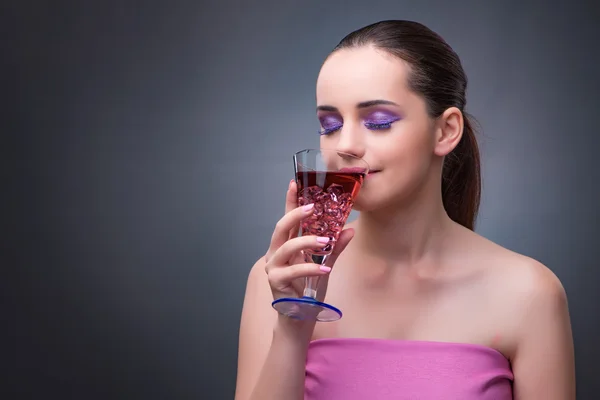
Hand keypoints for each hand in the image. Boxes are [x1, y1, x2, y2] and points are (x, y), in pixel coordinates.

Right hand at [264, 180, 353, 302]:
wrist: (300, 318)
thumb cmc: (308, 290)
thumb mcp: (325, 264)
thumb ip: (335, 247)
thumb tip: (350, 229)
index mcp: (287, 245)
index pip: (288, 219)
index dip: (290, 201)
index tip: (294, 183)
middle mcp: (277, 253)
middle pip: (281, 227)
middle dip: (295, 214)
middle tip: (312, 207)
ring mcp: (274, 267)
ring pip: (286, 246)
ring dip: (307, 241)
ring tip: (325, 240)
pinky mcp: (276, 282)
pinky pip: (293, 270)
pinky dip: (309, 268)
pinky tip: (324, 268)